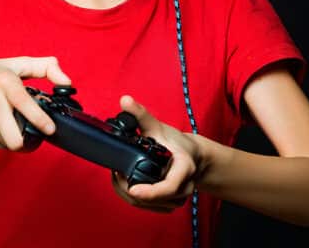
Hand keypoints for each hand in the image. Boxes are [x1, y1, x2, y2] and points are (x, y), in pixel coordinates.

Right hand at [0, 56, 71, 150]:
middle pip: (14, 137)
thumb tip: (67, 83)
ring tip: (11, 125)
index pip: (25, 104)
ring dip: (13, 138)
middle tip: (31, 134)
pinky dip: (0, 137)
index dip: (40, 120)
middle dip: (26, 140)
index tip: (50, 129)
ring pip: (6, 143)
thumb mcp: (16, 64)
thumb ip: (46, 68)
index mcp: (5, 82)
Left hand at [111, 95, 206, 212]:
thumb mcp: (158, 127)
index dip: (150, 192)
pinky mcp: (170, 204)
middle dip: (129, 188)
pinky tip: (127, 186)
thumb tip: (125, 101)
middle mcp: (183, 188)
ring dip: (129, 194)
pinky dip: (134, 199)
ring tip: (119, 177)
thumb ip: (141, 114)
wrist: (193, 156)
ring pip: (149, 206)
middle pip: (154, 199)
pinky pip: (150, 208)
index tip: (133, 189)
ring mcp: (177, 198)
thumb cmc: (177, 143)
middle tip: (115, 172)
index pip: (168, 187)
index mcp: (184, 169)